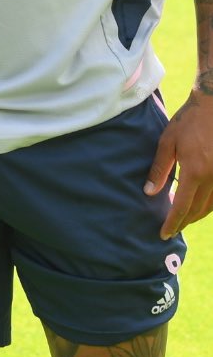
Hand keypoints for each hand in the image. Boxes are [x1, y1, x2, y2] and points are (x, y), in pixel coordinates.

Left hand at [145, 88, 212, 237]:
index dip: (173, 222)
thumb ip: (159, 169)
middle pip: (197, 211)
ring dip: (195, 216)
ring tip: (181, 220)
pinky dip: (207, 206)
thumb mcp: (168, 142)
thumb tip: (150, 192)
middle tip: (170, 230)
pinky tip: (197, 207)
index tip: (163, 234)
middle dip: (183, 223)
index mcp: (195, 172)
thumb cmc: (188, 122)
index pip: (182, 206)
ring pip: (210, 207)